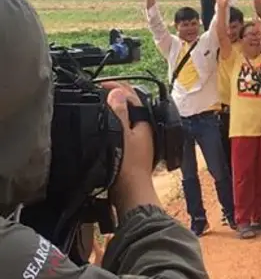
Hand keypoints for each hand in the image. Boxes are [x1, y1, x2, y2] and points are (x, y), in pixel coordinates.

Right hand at [104, 82, 159, 214]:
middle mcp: (144, 129)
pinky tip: (102, 125)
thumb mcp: (122, 135)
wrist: (129, 193)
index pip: (133, 97)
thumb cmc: (127, 165)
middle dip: (116, 96)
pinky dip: (112, 122)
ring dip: (113, 109)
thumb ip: (120, 114)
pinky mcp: (131, 150)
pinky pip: (122, 128)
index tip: (101, 85)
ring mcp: (139, 140)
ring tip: (97, 104)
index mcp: (145, 123)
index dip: (118, 87)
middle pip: (130, 106)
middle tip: (97, 93)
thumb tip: (118, 92)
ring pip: (126, 117)